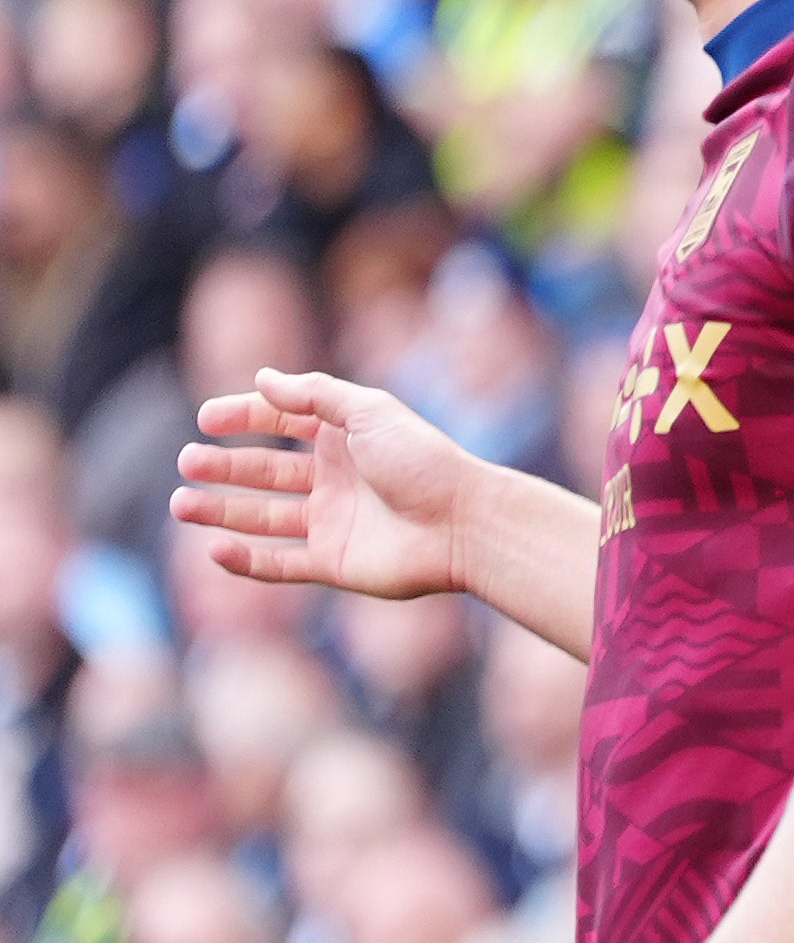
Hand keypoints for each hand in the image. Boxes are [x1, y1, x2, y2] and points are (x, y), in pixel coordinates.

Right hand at [172, 370, 486, 601]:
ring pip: (263, 517)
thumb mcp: (369, 412)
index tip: (205, 420)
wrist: (464, 524)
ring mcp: (334, 523)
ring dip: (221, 511)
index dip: (243, 418)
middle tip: (187, 463)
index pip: (281, 423)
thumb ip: (314, 394)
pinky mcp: (335, 564)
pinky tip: (215, 549)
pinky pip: (281, 564)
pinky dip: (246, 561)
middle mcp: (336, 480)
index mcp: (345, 439)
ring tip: (181, 503)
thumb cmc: (423, 461)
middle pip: (265, 471)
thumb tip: (262, 377)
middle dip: (223, 468)